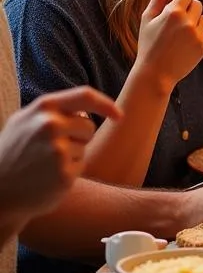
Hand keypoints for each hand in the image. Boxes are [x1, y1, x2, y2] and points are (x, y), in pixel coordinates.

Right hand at [0, 86, 121, 218]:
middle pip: (88, 126)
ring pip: (84, 147)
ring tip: (44, 163)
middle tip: (49, 149)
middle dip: (78, 137)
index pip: (85, 96)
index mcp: (42, 108)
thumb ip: (53, 111)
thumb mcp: (24, 122)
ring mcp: (57, 150)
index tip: (118, 115)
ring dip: (71, 155)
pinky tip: (47, 177)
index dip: (105, 104)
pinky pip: (80, 166)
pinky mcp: (64, 174)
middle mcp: (50, 125)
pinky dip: (69, 172)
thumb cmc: (13, 154)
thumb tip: (87, 109)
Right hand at [137, 0, 202, 87]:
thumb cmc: (148, 42)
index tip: (172, 5)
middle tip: (172, 23)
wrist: (155, 73)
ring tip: (178, 34)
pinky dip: (197, 36)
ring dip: (193, 22)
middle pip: (197, 3)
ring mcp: (198, 35)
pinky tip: (183, 45)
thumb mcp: (148, 16)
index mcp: (173, 12)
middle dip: (187, 9)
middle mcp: (188, 22)